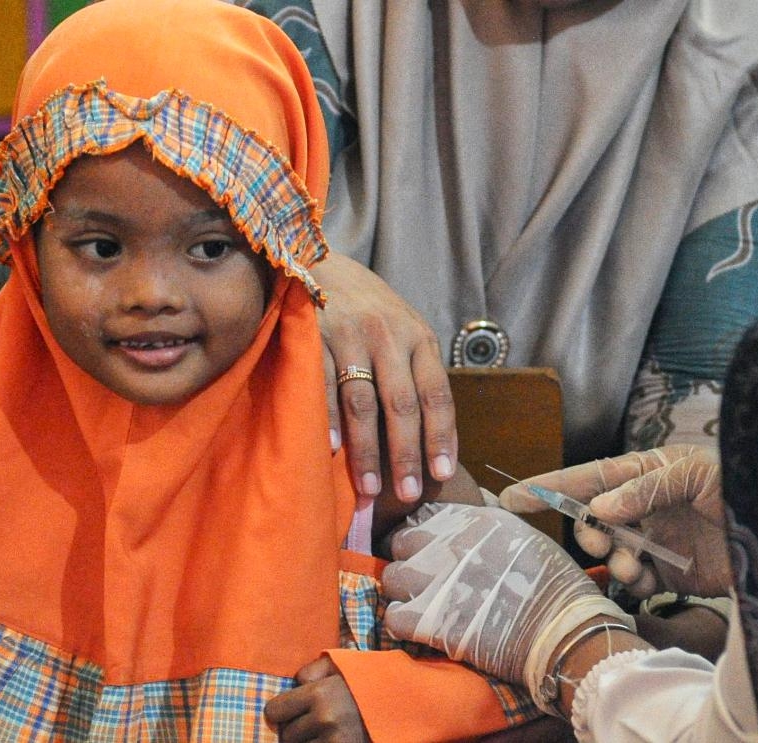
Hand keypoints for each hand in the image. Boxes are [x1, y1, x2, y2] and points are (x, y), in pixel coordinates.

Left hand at [265, 656, 369, 742]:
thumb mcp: (342, 667)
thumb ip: (313, 669)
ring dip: (308, 742)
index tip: (292, 711)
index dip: (281, 711)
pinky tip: (331, 739)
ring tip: (326, 732)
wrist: (402, 708)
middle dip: (296, 729)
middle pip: (286, 734)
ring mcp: (334, 741)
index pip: (274, 711)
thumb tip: (294, 682)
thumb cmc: (367, 685)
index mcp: (320, 693)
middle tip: (316, 722)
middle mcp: (324, 719)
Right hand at [312, 252, 456, 502]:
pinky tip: (331, 449)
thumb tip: (430, 433)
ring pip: (364, 403)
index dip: (441, 436)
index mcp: (419, 337)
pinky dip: (328, 419)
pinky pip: (324, 385)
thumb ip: (416, 369)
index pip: (437, 394)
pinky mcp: (316, 336)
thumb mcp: (403, 327)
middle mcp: (390, 336)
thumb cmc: (368, 308)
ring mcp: (352, 336)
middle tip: (407, 494)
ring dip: (367, 449)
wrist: (322, 262)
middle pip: (403, 405)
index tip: (441, 474)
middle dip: (406, 453)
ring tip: (368, 487)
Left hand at [382, 504, 631, 688]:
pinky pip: (393, 616)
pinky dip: (403, 623)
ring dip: (402, 591)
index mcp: (471, 520)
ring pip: (391, 577)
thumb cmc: (553, 583)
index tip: (428, 549)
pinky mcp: (430, 620)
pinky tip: (420, 627)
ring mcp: (436, 581)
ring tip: (421, 603)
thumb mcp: (523, 533)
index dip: (422, 534)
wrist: (562, 629)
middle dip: (408, 559)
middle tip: (423, 577)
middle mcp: (447, 544)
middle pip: (399, 542)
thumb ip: (489, 520)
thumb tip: (476, 503)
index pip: (421, 515)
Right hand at [499, 445, 730, 597]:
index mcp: (643, 473)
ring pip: (610, 551)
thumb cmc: (741, 484)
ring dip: (613, 559)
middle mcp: (643, 506)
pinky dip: (632, 582)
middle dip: (585, 531)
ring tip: (635, 564)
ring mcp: (656, 538)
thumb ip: (644, 487)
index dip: (547, 488)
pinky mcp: (672, 570)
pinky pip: (635, 579)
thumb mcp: (693, 473)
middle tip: (600, 540)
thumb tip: (600, 508)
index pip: (585, 479)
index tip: (509, 499)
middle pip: (591, 519)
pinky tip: (647, 579)